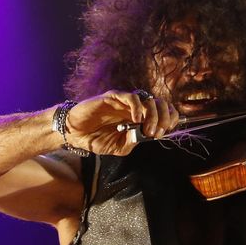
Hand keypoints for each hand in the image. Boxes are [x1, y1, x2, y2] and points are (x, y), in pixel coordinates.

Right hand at [63, 89, 178, 154]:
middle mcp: (135, 108)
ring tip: (148, 130)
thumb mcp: (119, 147)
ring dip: (154, 115)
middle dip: (165, 118)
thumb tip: (147, 135)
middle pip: (160, 103)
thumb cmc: (97, 139)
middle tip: (158, 133)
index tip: (166, 131)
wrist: (75, 134)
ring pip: (149, 99)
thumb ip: (133, 141)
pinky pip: (131, 97)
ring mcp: (124, 102)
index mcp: (139, 118)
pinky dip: (138, 108)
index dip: (170, 118)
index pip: (163, 111)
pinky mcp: (113, 97)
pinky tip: (136, 120)